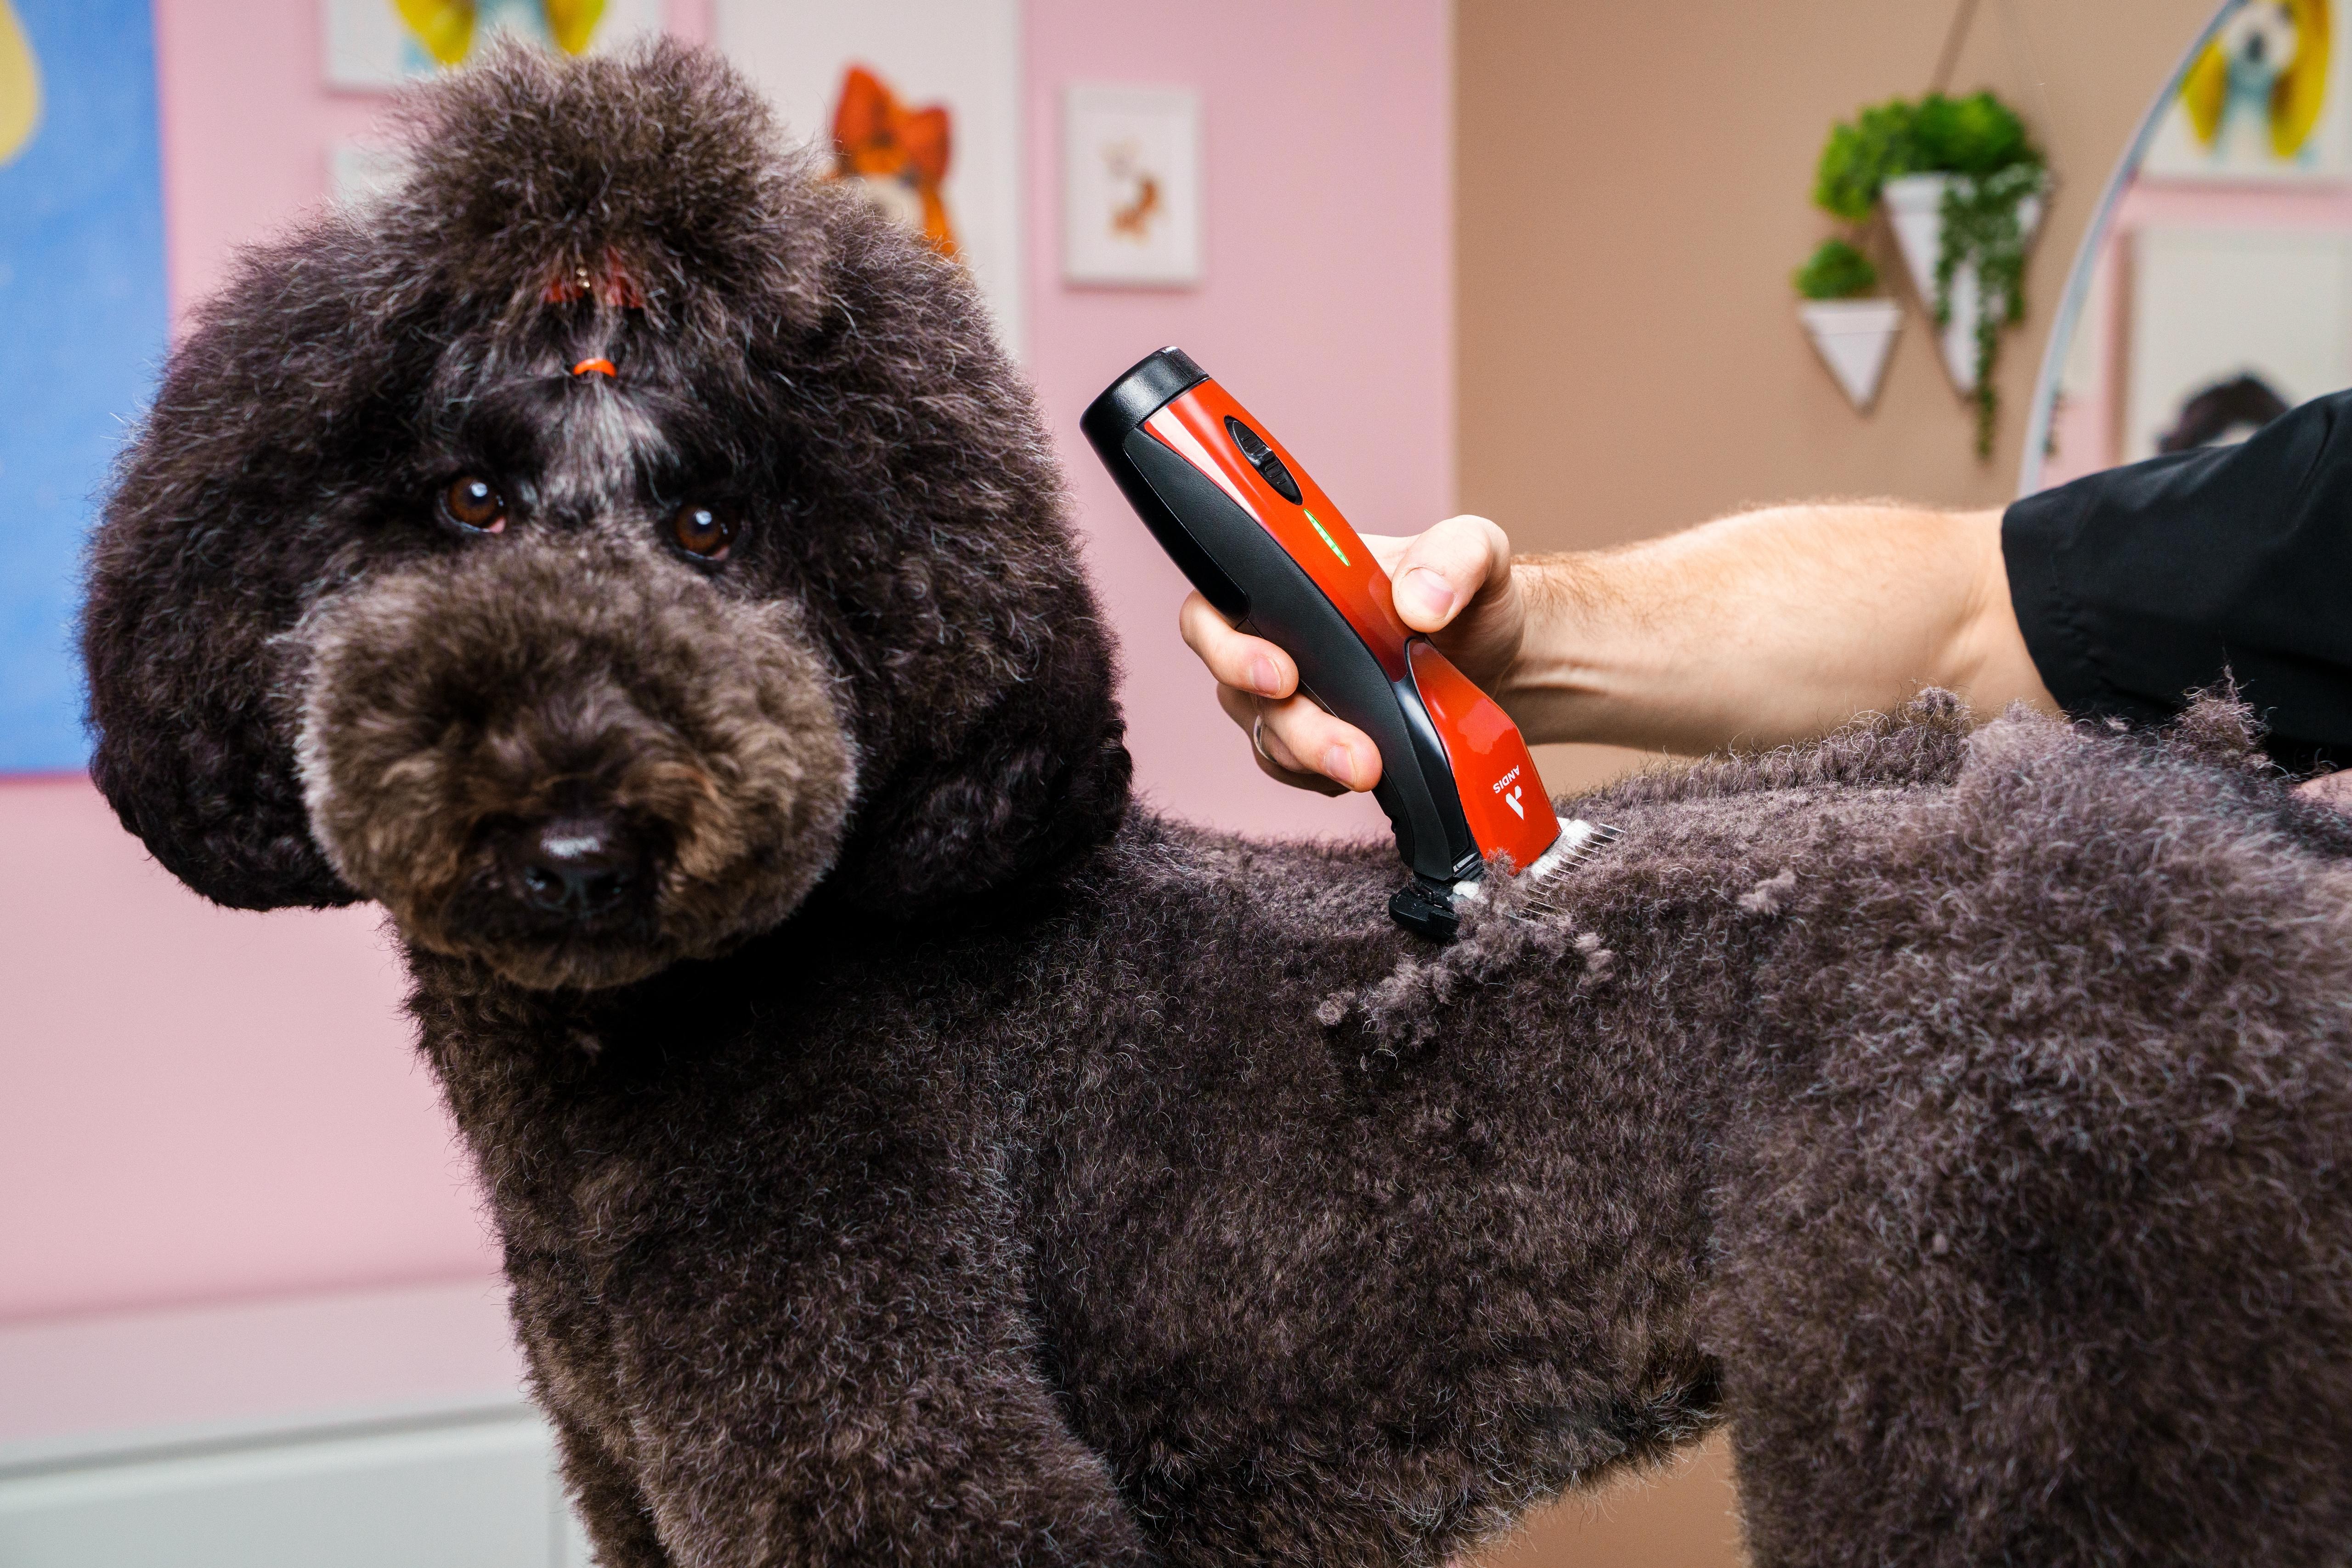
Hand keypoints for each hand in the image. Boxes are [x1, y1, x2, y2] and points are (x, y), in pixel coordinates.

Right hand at [1178, 514, 1523, 793]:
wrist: (1501, 661)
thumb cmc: (1473, 598)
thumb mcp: (1478, 550)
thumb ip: (1454, 556)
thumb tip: (1418, 600)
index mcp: (1296, 578)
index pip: (1217, 603)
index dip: (1226, 644)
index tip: (1281, 672)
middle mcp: (1280, 635)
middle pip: (1237, 686)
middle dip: (1292, 725)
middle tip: (1350, 749)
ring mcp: (1295, 692)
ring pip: (1268, 734)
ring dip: (1314, 757)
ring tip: (1372, 766)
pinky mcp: (1316, 738)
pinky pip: (1293, 768)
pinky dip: (1325, 776)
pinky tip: (1373, 769)